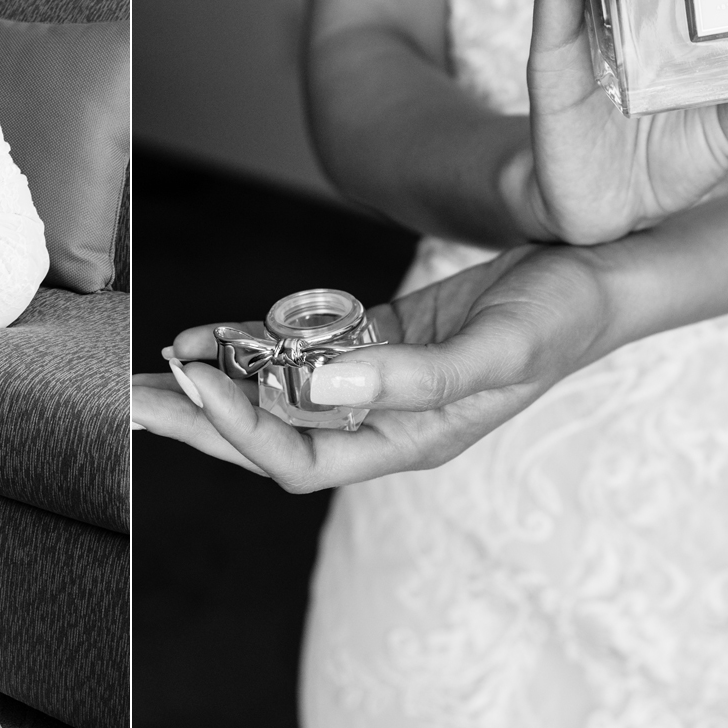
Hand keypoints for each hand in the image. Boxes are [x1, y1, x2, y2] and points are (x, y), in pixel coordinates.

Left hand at [132, 245, 618, 490]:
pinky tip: (213, 331)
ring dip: (218, 378)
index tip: (191, 378)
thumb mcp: (494, 350)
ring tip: (158, 359)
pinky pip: (301, 352)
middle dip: (198, 418)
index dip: (237, 426)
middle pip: (267, 436)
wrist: (600, 272)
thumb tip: (316, 387)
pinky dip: (256, 341)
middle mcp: (382, 422)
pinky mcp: (379, 340)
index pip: (295, 455)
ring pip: (278, 393)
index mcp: (406, 442)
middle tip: (127, 399)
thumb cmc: (560, 318)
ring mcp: (376, 383)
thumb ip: (409, 378)